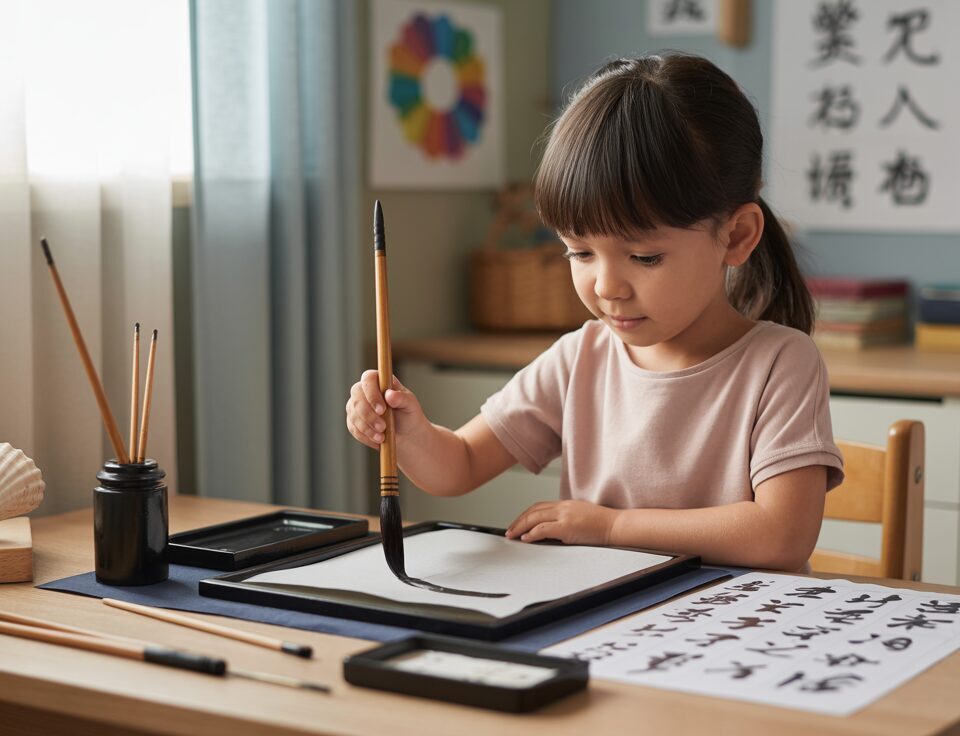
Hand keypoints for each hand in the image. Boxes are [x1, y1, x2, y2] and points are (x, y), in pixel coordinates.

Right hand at [345, 370, 427, 449]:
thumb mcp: (410, 405)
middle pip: (357, 398)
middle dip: (369, 415)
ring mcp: (356, 406)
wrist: (406, 433)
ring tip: (382, 436)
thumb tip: (390, 395)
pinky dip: (366, 436)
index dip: (372, 393)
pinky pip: (354, 428)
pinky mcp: (353, 421)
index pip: (368, 379)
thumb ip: (401, 398)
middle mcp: (363, 390)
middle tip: (382, 427)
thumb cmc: (408, 414)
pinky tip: (378, 439)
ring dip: (367, 428)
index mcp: (379, 380)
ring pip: (354, 415)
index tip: (382, 409)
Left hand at [505, 500, 619, 545]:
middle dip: (518, 521)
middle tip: (509, 531)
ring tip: (513, 536)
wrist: (616, 525)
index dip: (525, 515)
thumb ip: (565, 520)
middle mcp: (563, 507)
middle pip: (533, 511)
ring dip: (520, 527)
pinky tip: (526, 539)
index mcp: (565, 504)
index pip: (538, 506)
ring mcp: (565, 516)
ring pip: (535, 518)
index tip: (518, 523)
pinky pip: (544, 529)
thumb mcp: (580, 517)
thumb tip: (550, 531)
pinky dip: (532, 533)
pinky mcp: (567, 526)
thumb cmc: (602, 524)